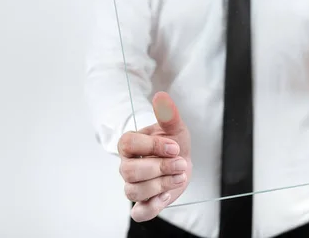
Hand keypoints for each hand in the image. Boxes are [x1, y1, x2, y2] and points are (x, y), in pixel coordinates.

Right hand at [117, 92, 191, 221]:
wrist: (181, 160)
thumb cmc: (173, 142)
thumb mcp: (174, 126)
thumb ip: (168, 113)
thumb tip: (161, 96)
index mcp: (130, 145)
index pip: (129, 144)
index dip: (152, 146)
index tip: (175, 146)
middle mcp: (127, 166)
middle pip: (128, 171)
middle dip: (159, 168)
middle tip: (181, 163)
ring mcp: (133, 185)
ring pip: (133, 191)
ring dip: (160, 185)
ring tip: (180, 176)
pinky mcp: (144, 202)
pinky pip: (138, 212)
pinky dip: (152, 207)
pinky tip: (167, 196)